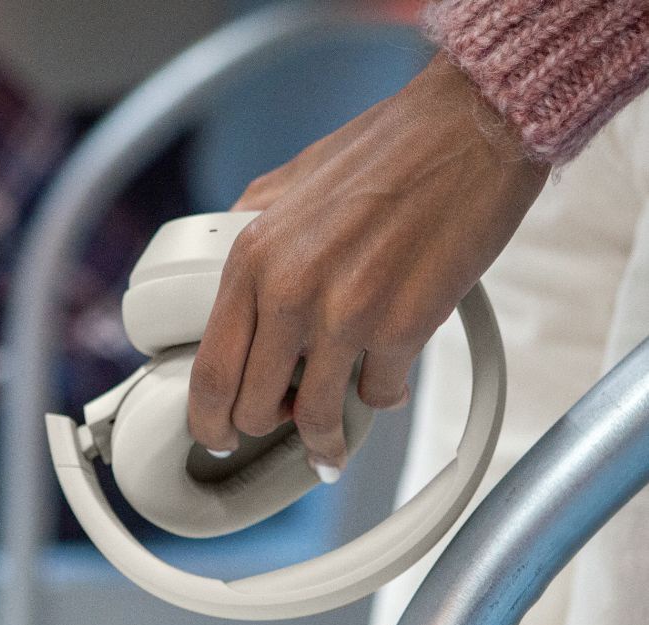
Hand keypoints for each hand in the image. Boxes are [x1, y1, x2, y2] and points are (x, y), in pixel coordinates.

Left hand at [188, 54, 548, 481]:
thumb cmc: (384, 153)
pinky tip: (387, 382)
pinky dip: (381, 398)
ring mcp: (346, 314)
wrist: (468, 130)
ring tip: (331, 443)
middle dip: (265, 429)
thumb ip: (249, 235)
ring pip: (315, 417)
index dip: (207, 420)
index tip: (216, 436)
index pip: (210, 370)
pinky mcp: (403, 328)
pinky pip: (379, 395)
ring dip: (323, 439)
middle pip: (253, 407)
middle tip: (281, 426)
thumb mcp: (287, 184)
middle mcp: (290, 290)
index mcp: (253, 257)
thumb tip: (230, 281)